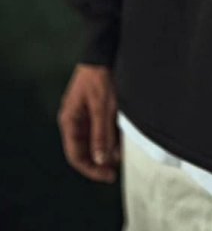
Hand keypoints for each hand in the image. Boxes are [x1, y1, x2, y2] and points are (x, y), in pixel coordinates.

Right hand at [57, 63, 120, 182]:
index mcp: (69, 121)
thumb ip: (101, 134)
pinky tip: (121, 142)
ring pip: (94, 141)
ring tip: (122, 155)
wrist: (103, 54)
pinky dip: (110, 137)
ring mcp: (84, 116)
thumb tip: (100, 160)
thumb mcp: (102, 108)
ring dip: (107, 150)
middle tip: (117, 169)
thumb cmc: (99, 79)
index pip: (75, 155)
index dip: (91, 168)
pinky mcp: (94, 111)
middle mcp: (74, 121)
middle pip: (84, 150)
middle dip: (100, 160)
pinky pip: (100, 130)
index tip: (108, 176)